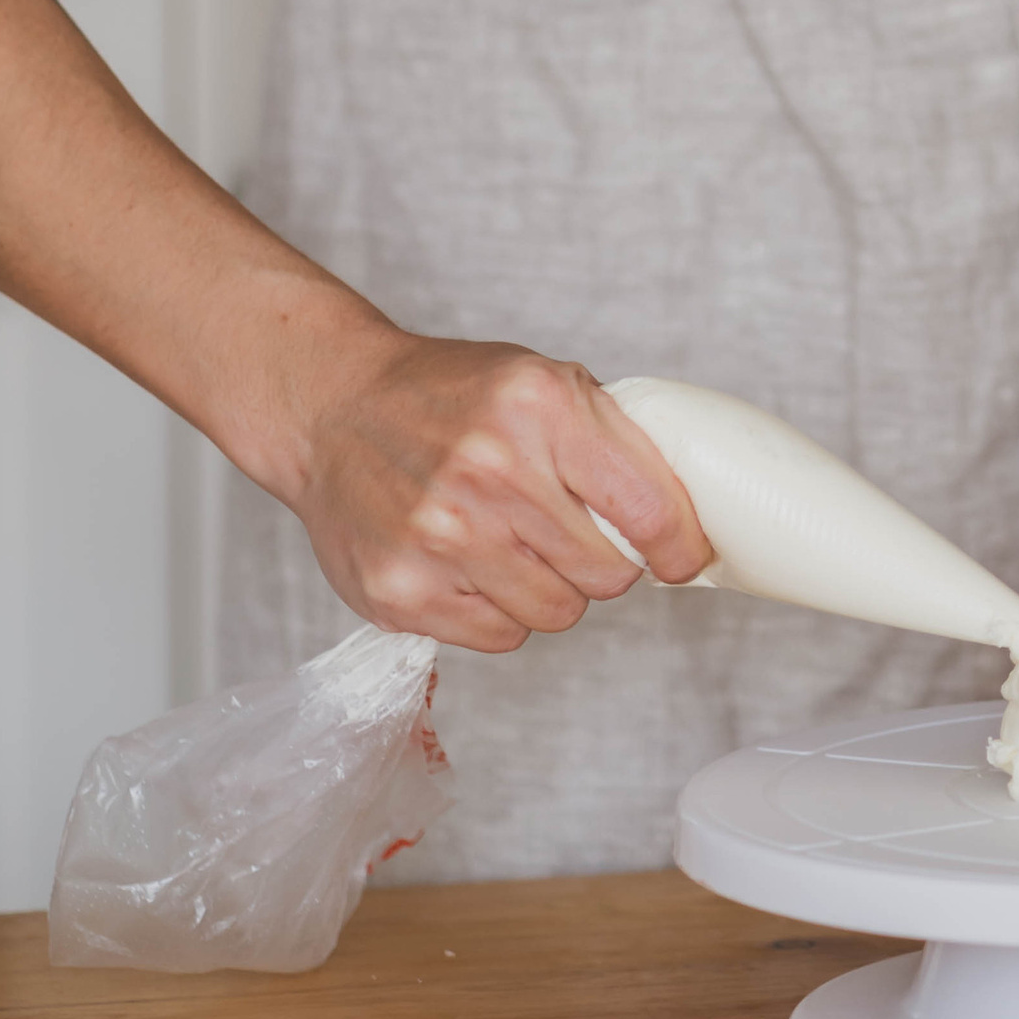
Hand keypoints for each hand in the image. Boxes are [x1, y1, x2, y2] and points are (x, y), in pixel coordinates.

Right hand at [290, 334, 714, 652]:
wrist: (333, 407)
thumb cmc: (449, 396)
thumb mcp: (542, 382)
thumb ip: (614, 442)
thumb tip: (684, 521)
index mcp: (540, 406)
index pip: (649, 508)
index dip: (678, 545)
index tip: (681, 558)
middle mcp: (491, 470)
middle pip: (606, 574)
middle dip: (603, 563)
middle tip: (574, 537)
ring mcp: (441, 535)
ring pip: (557, 612)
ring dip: (551, 589)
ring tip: (514, 545)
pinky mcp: (402, 590)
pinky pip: (498, 636)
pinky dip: (498, 611)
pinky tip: (472, 565)